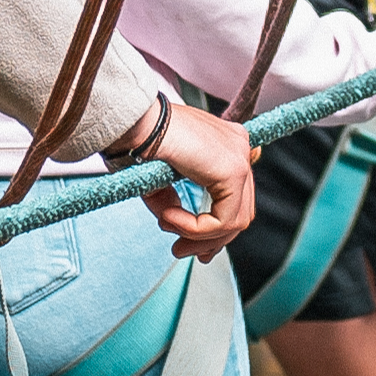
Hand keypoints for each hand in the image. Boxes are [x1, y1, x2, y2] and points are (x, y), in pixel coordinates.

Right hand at [142, 101, 256, 255]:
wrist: (135, 125)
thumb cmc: (141, 143)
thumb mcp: (162, 181)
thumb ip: (179, 205)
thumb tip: (185, 234)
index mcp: (226, 145)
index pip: (235, 197)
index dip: (217, 228)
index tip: (196, 247)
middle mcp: (239, 148)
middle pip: (239, 210)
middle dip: (210, 239)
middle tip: (180, 249)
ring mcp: (240, 157)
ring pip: (235, 219)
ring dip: (199, 236)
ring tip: (169, 231)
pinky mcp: (233, 170)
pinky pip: (224, 219)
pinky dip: (197, 228)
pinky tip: (171, 218)